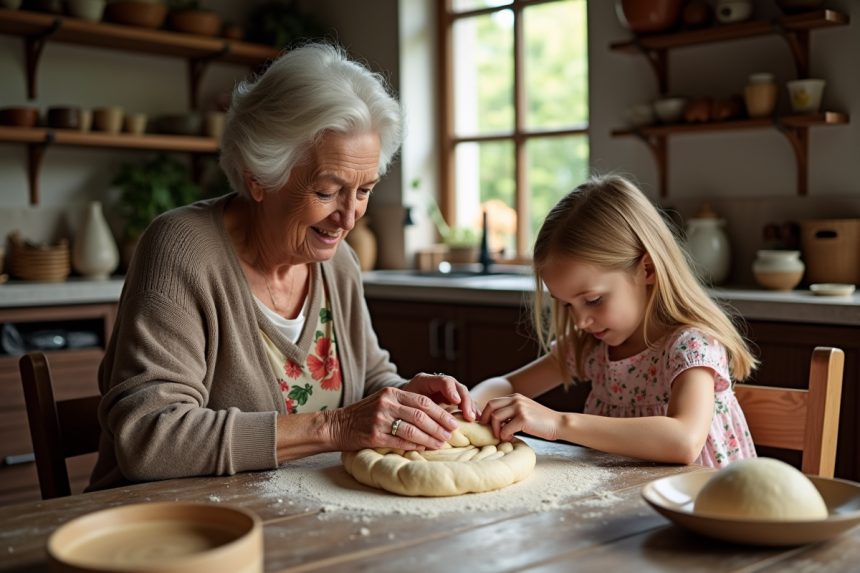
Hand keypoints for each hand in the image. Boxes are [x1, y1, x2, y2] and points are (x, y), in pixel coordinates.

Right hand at [331, 386, 460, 451]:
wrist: (337, 425)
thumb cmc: (363, 415)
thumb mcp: (383, 402)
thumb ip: (404, 405)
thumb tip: (434, 417)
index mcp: (391, 393)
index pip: (423, 401)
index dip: (441, 412)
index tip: (452, 421)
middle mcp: (386, 404)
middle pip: (421, 415)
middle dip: (440, 425)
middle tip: (451, 433)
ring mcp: (379, 420)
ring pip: (413, 429)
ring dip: (430, 437)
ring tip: (441, 442)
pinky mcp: (374, 436)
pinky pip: (401, 441)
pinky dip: (415, 445)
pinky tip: (424, 448)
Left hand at [401, 372, 478, 421]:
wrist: (399, 402)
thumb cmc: (400, 404)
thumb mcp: (404, 404)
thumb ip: (414, 408)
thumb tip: (423, 421)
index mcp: (425, 380)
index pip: (443, 381)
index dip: (451, 390)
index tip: (455, 402)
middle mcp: (439, 383)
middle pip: (457, 387)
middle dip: (465, 401)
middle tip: (469, 416)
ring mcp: (446, 390)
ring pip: (463, 394)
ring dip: (470, 406)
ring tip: (473, 419)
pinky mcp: (450, 399)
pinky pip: (464, 401)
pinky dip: (470, 409)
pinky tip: (476, 418)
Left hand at [479, 393, 562, 441]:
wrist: (559, 423)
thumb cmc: (541, 421)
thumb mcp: (524, 411)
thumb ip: (511, 413)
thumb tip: (495, 422)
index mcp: (515, 397)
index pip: (493, 402)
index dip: (485, 413)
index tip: (484, 424)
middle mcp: (516, 400)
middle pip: (490, 406)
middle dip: (485, 419)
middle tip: (486, 430)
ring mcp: (520, 408)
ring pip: (495, 417)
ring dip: (496, 430)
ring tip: (502, 436)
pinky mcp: (523, 418)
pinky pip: (505, 428)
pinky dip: (505, 436)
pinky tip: (511, 438)